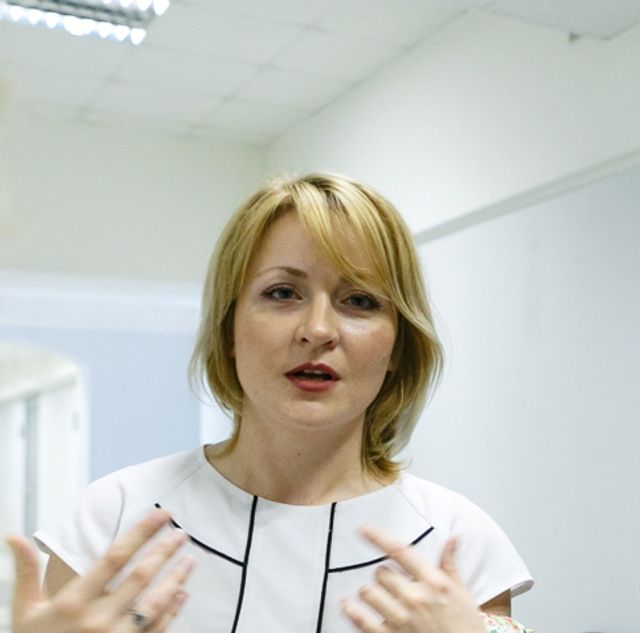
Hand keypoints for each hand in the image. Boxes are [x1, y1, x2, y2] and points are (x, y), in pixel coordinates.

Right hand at [5, 509, 194, 632]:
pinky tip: (183, 594)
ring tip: (191, 560)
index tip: (162, 514)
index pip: (116, 556)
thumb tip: (14, 535)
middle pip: (141, 577)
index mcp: (74, 602)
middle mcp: (98, 620)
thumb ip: (26, 571)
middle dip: (165, 551)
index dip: (142, 531)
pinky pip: (156, 630)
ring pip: (155, 603)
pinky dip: (173, 610)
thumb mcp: (24, 610)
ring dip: (176, 579)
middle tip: (182, 533)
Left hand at [342, 527, 484, 632]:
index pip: (399, 551)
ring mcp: (402, 619)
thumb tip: (452, 539)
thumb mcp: (462, 593)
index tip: (364, 529)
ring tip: (375, 596)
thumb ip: (450, 564)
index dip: (378, 537)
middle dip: (383, 576)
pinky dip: (351, 611)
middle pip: (380, 572)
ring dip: (369, 593)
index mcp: (432, 582)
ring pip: (368, 592)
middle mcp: (415, 597)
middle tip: (391, 584)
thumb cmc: (465, 627)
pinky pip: (361, 620)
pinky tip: (348, 606)